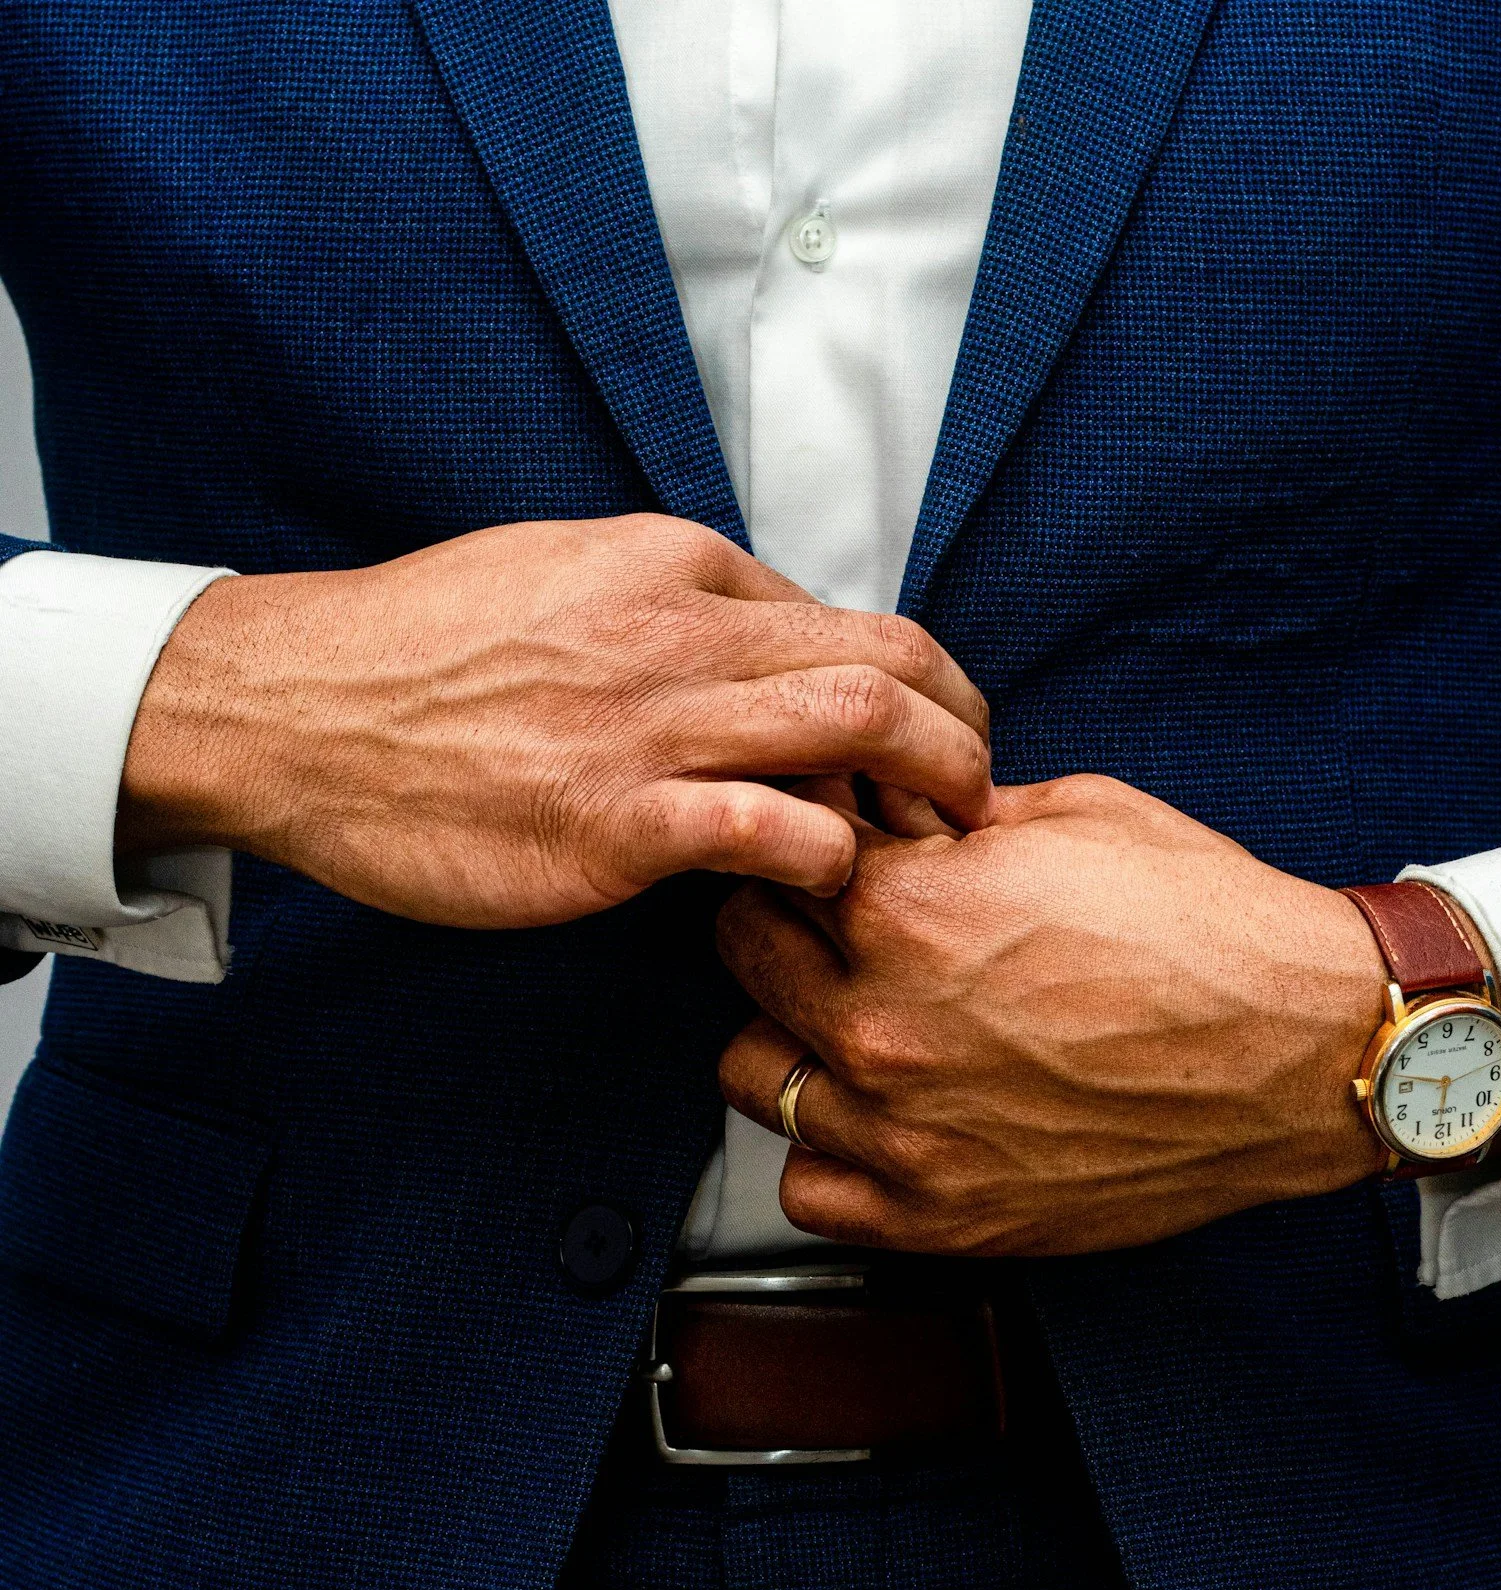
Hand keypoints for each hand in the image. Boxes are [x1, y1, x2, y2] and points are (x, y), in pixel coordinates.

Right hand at [116, 516, 990, 925]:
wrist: (297, 710)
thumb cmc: (418, 654)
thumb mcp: (556, 574)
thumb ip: (665, 607)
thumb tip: (757, 647)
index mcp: (669, 564)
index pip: (843, 618)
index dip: (911, 687)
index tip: (925, 743)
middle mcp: (677, 630)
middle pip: (888, 662)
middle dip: (964, 729)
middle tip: (978, 792)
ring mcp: (649, 726)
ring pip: (857, 729)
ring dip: (928, 792)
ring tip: (941, 846)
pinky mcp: (616, 824)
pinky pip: (775, 833)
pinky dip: (829, 863)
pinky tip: (823, 889)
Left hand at [716, 773, 1387, 1257]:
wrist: (1307, 1050)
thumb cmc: (1208, 927)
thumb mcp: (1070, 817)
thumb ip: (946, 817)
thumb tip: (881, 808)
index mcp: (903, 911)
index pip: (774, 856)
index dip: (809, 842)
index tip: (841, 849)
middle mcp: (881, 1027)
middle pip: (743, 956)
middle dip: (788, 924)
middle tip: (845, 926)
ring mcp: (903, 1132)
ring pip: (753, 1074)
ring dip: (792, 1039)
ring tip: (862, 1023)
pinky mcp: (940, 1217)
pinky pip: (808, 1190)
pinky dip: (830, 1154)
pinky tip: (883, 1116)